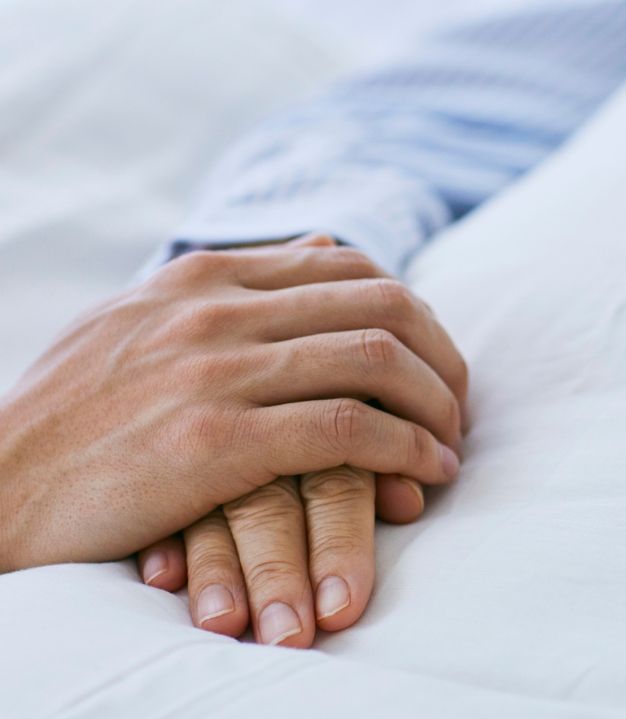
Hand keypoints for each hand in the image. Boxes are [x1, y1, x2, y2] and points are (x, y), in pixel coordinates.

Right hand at [0, 238, 466, 578]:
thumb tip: (327, 243)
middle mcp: (219, 308)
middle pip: (383, 303)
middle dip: (443, 355)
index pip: (352, 266)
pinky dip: (408, 450)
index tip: (432, 360)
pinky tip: (426, 475)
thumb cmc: (74, 416)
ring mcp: (217, 370)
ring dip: (438, 406)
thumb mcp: (144, 320)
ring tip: (451, 446)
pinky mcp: (215, 440)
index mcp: (207, 275)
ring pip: (377, 359)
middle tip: (459, 405)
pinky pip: (349, 431)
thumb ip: (237, 282)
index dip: (414, 312)